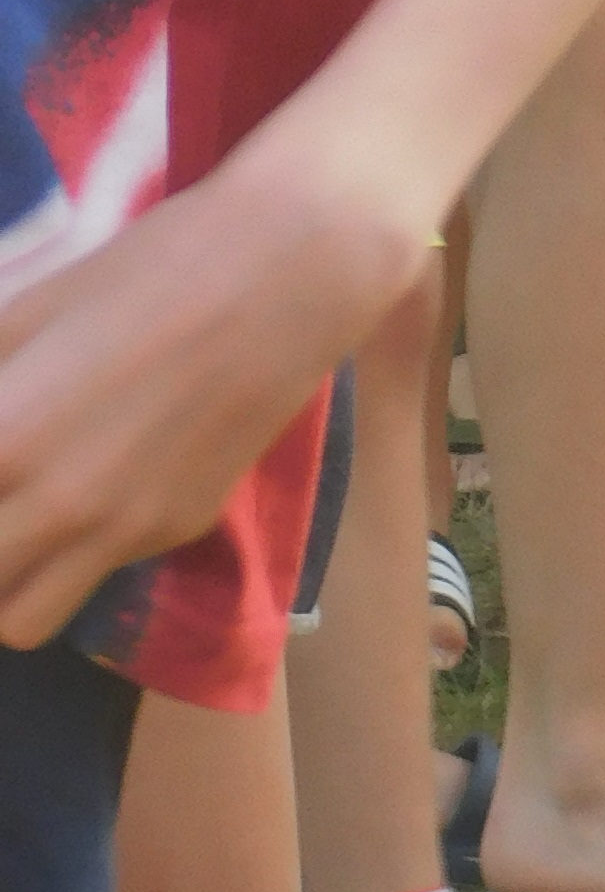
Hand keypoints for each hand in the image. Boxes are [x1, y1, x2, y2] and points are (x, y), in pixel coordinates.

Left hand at [0, 148, 420, 645]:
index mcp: (2, 444)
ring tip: (17, 520)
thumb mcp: (23, 314)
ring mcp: (121, 534)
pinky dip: (75, 552)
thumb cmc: (146, 269)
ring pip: (20, 622)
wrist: (288, 273)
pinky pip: (97, 575)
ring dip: (5, 581)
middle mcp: (53, 512)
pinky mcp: (176, 530)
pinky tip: (100, 479)